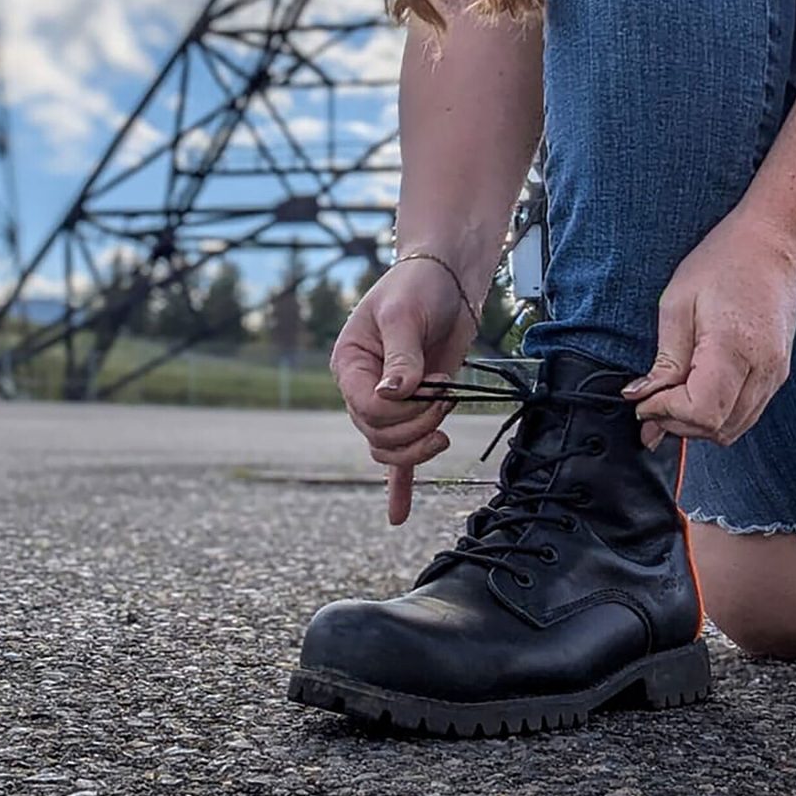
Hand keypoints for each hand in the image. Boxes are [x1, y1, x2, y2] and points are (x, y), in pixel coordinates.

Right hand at [329, 258, 482, 525]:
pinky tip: (398, 516)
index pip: (365, 411)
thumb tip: (394, 396)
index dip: (400, 411)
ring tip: (446, 406)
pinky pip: (398, 457)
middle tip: (444, 392)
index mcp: (349, 364)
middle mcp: (362, 387)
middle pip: (379, 435)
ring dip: (422, 440)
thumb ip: (401, 356)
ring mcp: (387, 402)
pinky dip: (398, 485)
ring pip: (390, 449)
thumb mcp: (405, 315)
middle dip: (418, 423)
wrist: (446, 279)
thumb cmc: (418, 287)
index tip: (429, 384)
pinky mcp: (413, 410)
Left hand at [620, 210, 795, 450]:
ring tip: (666, 400)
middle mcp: (763, 371)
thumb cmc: (724, 262)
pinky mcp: (776, 376)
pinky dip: (715, 416)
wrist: (773, 245)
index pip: (701, 411)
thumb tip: (643, 396)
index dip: (665, 413)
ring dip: (695, 424)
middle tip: (647, 402)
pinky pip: (744, 414)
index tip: (641, 401)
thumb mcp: (678, 302)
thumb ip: (666, 358)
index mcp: (734, 348)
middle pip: (717, 428)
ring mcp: (774, 376)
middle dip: (675, 423)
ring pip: (732, 429)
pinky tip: (691, 396)